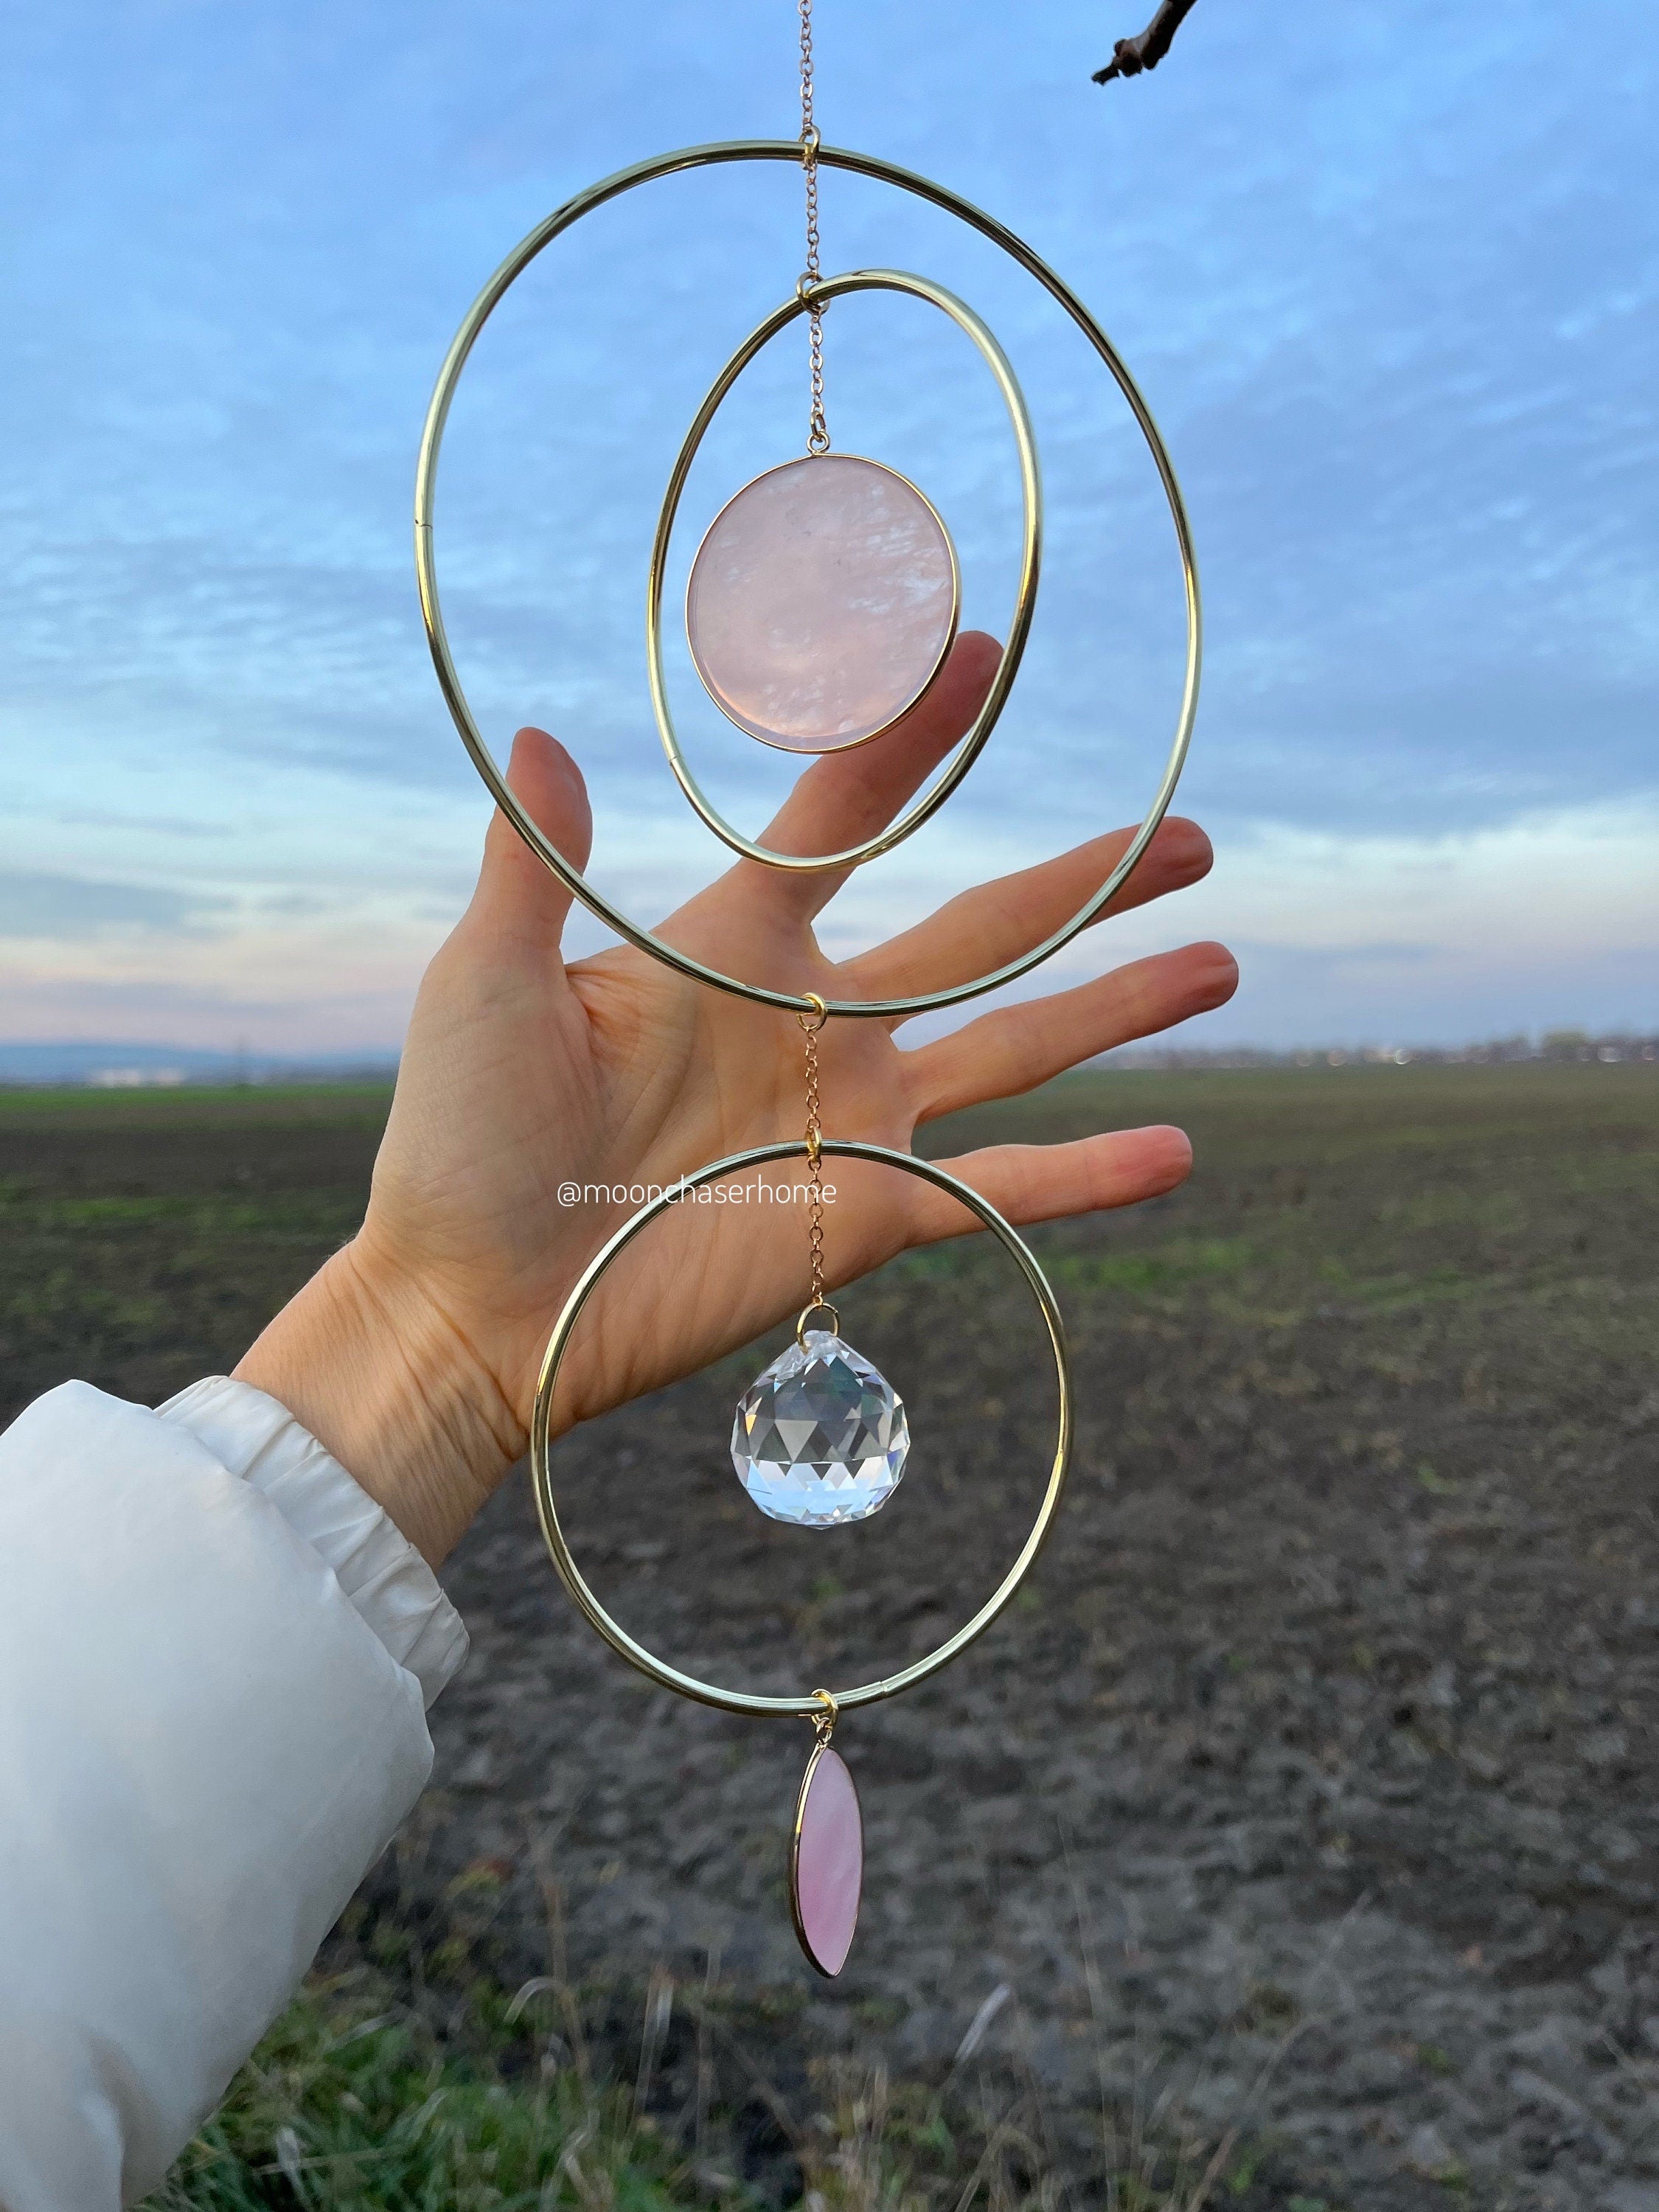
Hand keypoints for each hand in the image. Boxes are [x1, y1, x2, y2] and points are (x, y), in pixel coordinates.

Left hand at [235, 635, 1235, 1561]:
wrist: (471, 1305)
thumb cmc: (458, 1141)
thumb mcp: (484, 984)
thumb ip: (532, 867)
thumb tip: (542, 734)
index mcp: (730, 943)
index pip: (846, 815)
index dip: (912, 738)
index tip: (979, 655)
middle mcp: (813, 1022)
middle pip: (977, 926)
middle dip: (1081, 882)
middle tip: (1188, 836)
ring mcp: (851, 1121)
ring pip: (1017, 1043)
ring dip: (1118, 1006)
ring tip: (1221, 963)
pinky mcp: (865, 1216)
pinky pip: (999, 1192)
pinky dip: (1087, 1177)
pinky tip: (1177, 1150)